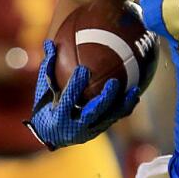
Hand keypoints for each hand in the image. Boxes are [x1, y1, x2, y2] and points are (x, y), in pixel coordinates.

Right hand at [24, 40, 139, 149]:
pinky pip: (115, 118)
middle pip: (93, 113)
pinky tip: (135, 93)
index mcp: (58, 117)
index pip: (68, 101)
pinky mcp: (99, 130)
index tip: (82, 69)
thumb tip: (48, 42)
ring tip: (134, 90)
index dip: (75, 86)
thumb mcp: (43, 89)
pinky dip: (125, 106)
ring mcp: (90, 131)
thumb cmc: (45, 105)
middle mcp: (75, 127)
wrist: (50, 134)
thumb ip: (47, 68)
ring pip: (109, 118)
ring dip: (122, 104)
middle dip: (105, 98)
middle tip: (114, 82)